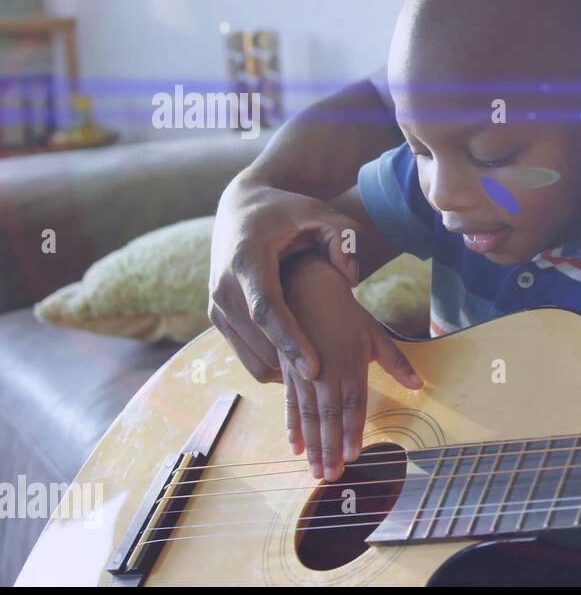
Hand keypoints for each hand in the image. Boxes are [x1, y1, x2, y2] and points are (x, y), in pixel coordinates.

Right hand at [208, 177, 362, 382]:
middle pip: (257, 339)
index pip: (266, 309)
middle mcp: (223, 284)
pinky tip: (301, 366)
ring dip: (282, 371)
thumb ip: (343, 235)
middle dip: (290, 366)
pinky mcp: (216, 316)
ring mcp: (216, 303)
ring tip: (320, 378)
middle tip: (328, 387)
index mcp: (246, 259)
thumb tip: (351, 278)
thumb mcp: (319, 212)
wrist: (241, 207)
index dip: (290, 341)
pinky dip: (271, 365)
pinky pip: (244, 354)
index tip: (314, 369)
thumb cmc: (286, 211)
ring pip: (249, 354)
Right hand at [279, 256, 422, 480]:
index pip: (353, 404)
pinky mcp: (286, 372)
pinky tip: (294, 447)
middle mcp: (325, 372)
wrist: (304, 287)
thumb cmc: (345, 313)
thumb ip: (396, 362)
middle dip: (330, 448)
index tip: (353, 455)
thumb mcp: (375, 334)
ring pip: (308, 416)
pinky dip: (292, 427)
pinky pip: (290, 404)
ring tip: (315, 471)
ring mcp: (303, 373)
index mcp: (350, 363)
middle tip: (331, 477)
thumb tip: (420, 385)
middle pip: (329, 416)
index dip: (352, 431)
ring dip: (313, 445)